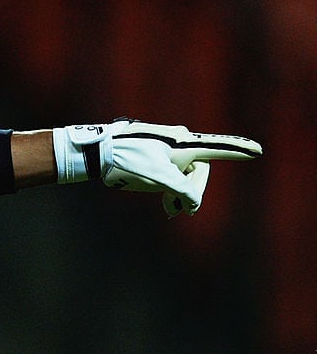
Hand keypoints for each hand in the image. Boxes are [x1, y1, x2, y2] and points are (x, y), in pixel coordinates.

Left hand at [53, 119, 261, 216]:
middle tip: (178, 209)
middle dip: (193, 191)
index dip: (237, 150)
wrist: (97, 151)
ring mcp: (167, 149)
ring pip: (186, 176)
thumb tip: (193, 200)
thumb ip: (180, 188)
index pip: (216, 147)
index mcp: (182, 143)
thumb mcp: (156, 177)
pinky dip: (172, 191)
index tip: (256, 150)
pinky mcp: (155, 156)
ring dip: (181, 194)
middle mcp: (178, 142)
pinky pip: (173, 175)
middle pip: (200, 170)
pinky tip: (167, 206)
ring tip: (170, 211)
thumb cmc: (127, 160)